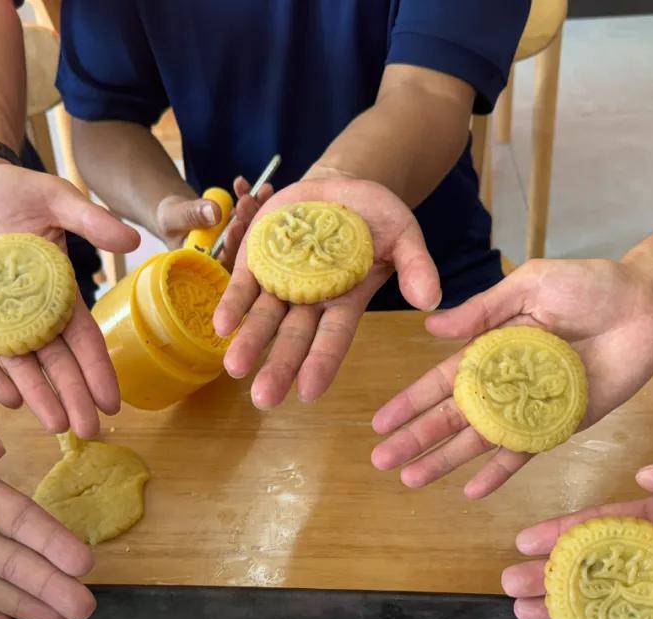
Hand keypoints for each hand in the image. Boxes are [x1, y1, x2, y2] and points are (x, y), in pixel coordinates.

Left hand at [0, 158, 139, 436]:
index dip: (98, 370)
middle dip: (74, 397)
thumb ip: (91, 220)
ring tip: (57, 426)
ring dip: (39, 396)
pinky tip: (9, 400)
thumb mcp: (56, 198)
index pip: (83, 339)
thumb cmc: (13, 190)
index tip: (113, 402)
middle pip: (56, 363)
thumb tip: (134, 239)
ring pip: (21, 366)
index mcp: (58, 293)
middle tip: (88, 430)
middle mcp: (30, 314)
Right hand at [154, 176, 272, 265]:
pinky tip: (244, 184)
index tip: (235, 225)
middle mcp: (226, 257)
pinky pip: (251, 215)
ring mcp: (237, 242)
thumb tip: (215, 213)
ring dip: (255, 208)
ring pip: (252, 229)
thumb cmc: (169, 220)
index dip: (232, 245)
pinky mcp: (244, 228)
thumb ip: (191, 216)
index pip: (223, 260)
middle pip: (243, 245)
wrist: (176, 212)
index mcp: (206, 264)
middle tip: (247, 201)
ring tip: (258, 189)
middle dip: (248, 222)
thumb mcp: (172, 217)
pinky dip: (251, 198)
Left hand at [213, 175, 440, 408]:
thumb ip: (417, 266)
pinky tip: (221, 325)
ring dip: (249, 342)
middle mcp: (310, 301)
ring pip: (263, 318)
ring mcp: (281, 282)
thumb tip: (431, 299)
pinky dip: (232, 305)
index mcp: (346, 302)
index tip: (309, 393)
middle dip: (279, 366)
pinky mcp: (258, 260)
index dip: (321, 364)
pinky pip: (242, 286)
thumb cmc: (378, 218)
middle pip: (294, 338)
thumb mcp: (405, 236)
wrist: (342, 187)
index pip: (333, 339)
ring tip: (234, 368)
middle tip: (264, 398)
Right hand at [371, 259, 652, 497]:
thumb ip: (483, 310)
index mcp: (491, 348)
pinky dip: (499, 473)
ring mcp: (531, 407)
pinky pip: (526, 452)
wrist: (646, 304)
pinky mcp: (562, 424)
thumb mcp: (529, 285)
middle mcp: (505, 383)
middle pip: (452, 417)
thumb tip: (432, 327)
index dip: (410, 401)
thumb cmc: (589, 285)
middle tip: (382, 461)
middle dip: (416, 439)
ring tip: (411, 480)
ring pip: (479, 441)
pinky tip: (471, 491)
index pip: (442, 381)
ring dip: (445, 461)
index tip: (380, 422)